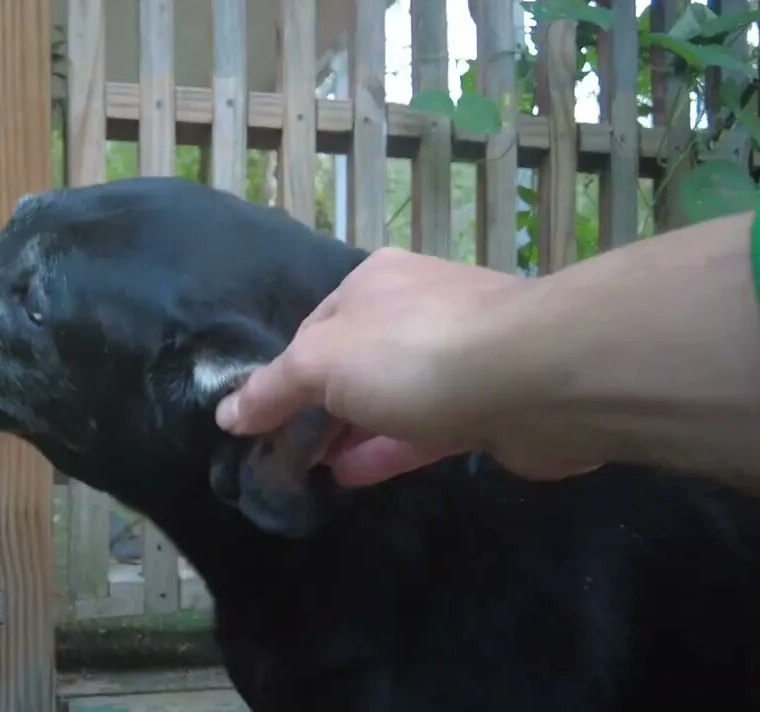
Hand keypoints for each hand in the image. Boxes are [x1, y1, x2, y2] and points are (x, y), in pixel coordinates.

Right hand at [215, 248, 591, 485]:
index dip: (282, 377)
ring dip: (349, 433)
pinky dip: (384, 450)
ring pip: (387, 399)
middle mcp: (413, 309)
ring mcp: (455, 357)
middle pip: (351, 364)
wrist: (533, 378)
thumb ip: (273, 388)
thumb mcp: (321, 363)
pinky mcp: (484, 404)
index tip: (259, 423)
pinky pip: (422, 429)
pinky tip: (351, 476)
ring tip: (310, 472)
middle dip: (317, 408)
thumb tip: (227, 414)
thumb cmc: (413, 353)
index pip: (312, 330)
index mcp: (372, 282)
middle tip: (284, 455)